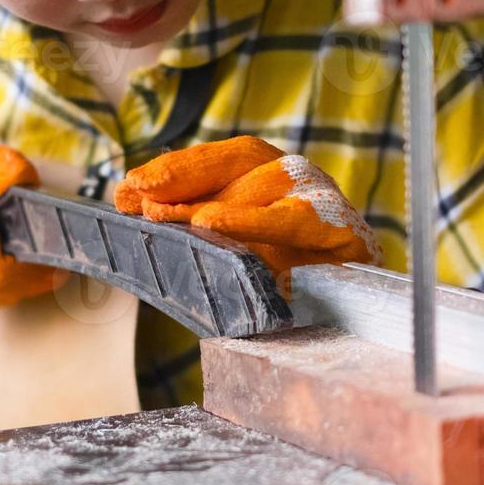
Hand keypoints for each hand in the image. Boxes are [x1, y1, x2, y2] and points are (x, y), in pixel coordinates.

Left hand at [114, 136, 380, 280]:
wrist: (357, 324)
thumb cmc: (287, 285)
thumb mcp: (231, 253)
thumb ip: (190, 227)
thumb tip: (131, 201)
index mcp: (272, 177)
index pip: (222, 160)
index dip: (175, 169)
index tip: (126, 187)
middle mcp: (299, 179)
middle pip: (239, 163)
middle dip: (181, 177)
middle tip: (133, 195)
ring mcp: (325, 199)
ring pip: (264, 186)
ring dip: (206, 200)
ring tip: (159, 214)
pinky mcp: (346, 231)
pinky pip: (294, 219)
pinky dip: (251, 220)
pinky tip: (211, 224)